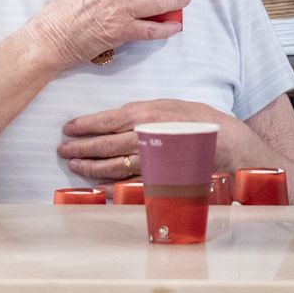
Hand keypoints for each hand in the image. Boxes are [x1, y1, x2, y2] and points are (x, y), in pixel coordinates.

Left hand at [59, 98, 230, 184]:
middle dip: (79, 148)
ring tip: (76, 166)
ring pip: (112, 166)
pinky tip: (97, 187)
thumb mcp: (172, 105)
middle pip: (103, 145)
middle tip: (63, 150)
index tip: (67, 129)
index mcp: (146, 114)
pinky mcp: (158, 179)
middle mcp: (145, 136)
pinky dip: (110, 187)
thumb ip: (144, 110)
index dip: (82, 126)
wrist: (230, 145)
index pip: (105, 120)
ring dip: (90, 167)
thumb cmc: (202, 121)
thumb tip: (118, 117)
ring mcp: (150, 160)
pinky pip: (127, 184)